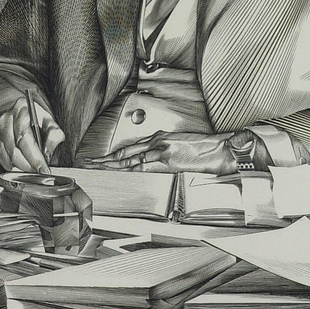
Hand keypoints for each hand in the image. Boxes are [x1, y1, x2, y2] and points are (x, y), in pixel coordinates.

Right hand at [0, 96, 64, 173]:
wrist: (24, 112)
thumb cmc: (37, 117)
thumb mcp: (50, 121)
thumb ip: (54, 135)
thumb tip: (48, 153)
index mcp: (21, 110)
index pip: (24, 137)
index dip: (34, 157)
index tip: (43, 169)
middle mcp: (6, 120)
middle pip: (14, 150)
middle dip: (28, 166)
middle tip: (39, 173)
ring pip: (6, 157)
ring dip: (20, 168)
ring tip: (33, 172)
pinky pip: (1, 160)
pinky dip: (12, 167)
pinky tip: (23, 168)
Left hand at [85, 131, 234, 174]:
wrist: (219, 149)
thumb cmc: (204, 149)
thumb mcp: (180, 147)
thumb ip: (164, 153)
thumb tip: (152, 160)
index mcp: (160, 138)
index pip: (132, 147)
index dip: (116, 154)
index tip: (103, 159)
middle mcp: (157, 141)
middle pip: (126, 152)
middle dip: (107, 158)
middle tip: (90, 162)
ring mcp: (161, 149)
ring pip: (130, 157)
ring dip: (112, 163)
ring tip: (97, 167)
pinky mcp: (167, 158)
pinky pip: (143, 164)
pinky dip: (129, 167)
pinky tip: (118, 170)